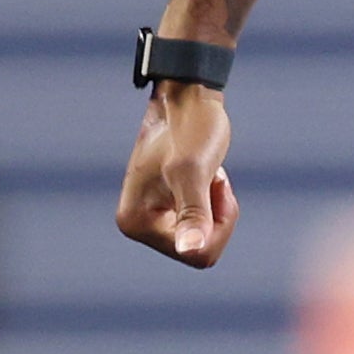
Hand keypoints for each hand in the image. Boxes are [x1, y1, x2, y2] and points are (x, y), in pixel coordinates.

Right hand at [114, 83, 236, 266]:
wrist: (189, 99)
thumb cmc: (190, 129)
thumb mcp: (194, 172)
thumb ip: (193, 212)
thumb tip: (191, 250)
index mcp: (134, 223)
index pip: (194, 254)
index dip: (217, 223)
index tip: (210, 183)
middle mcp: (137, 225)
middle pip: (200, 251)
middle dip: (218, 216)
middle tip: (213, 179)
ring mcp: (152, 218)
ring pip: (206, 240)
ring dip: (219, 208)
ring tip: (209, 175)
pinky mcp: (167, 209)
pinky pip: (205, 226)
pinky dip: (216, 203)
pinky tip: (208, 176)